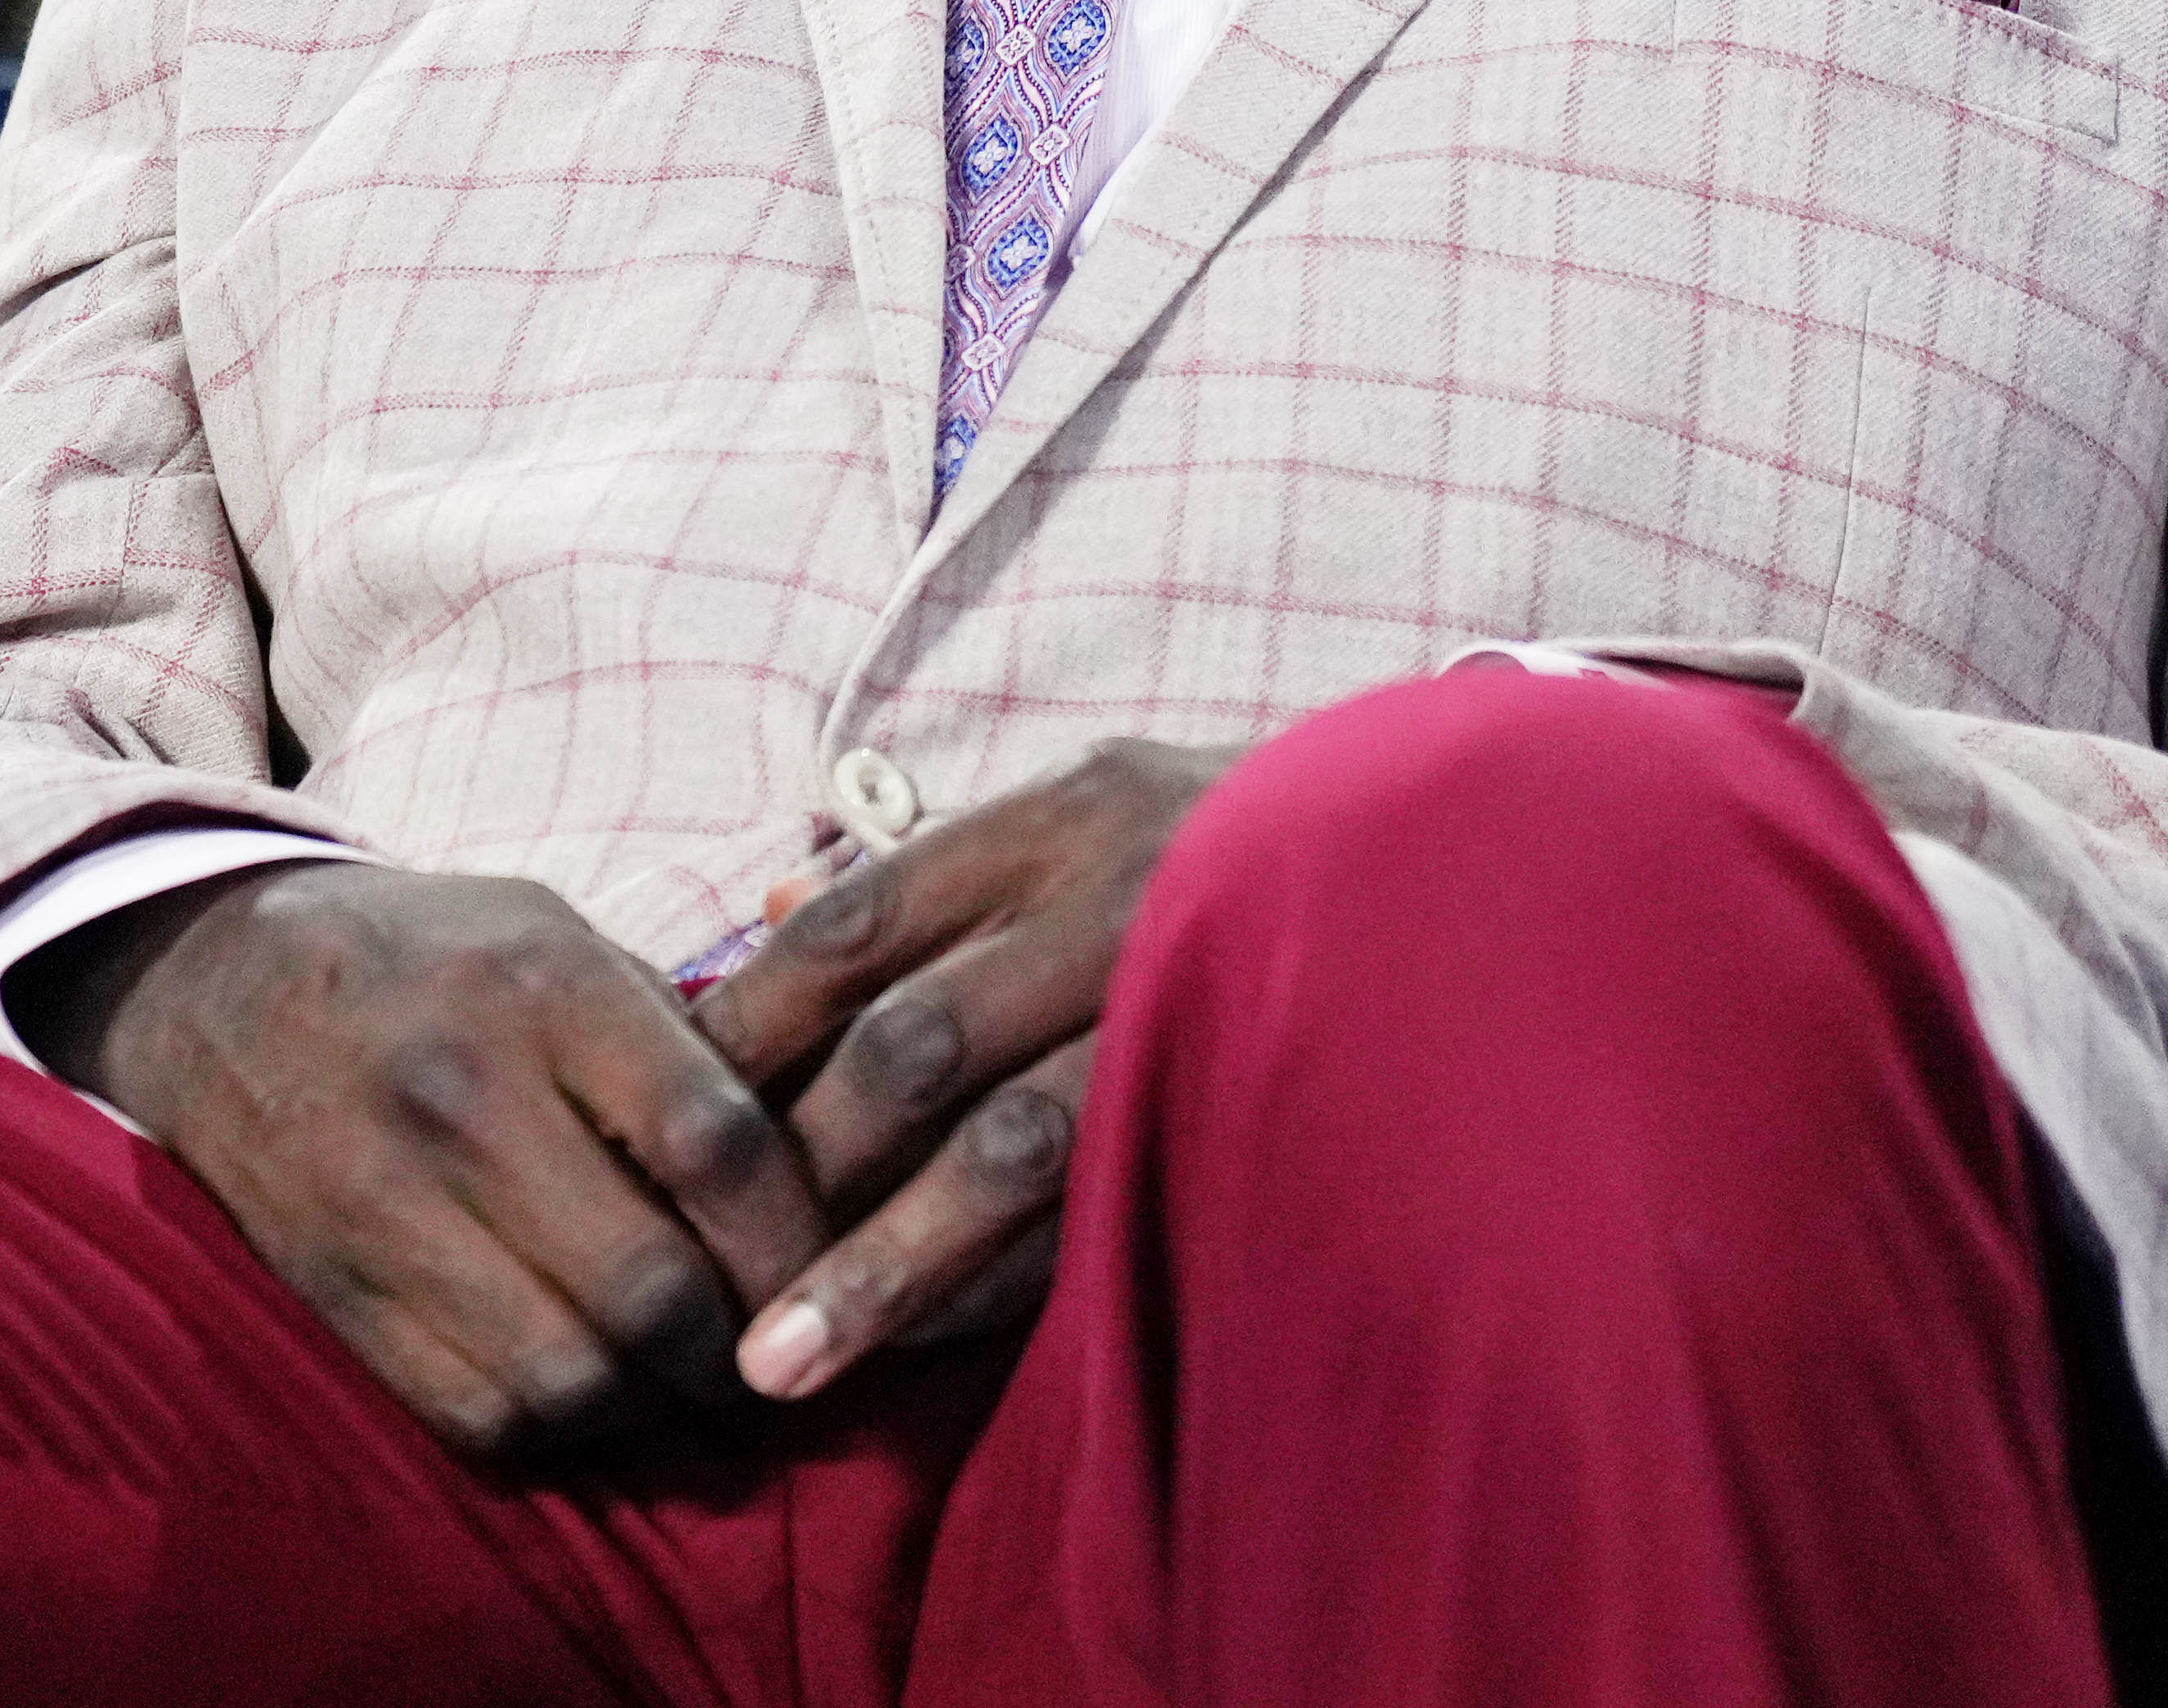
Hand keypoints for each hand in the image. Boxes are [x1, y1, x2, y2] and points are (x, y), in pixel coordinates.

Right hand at [39, 860, 826, 1461]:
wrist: (221, 984)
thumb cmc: (438, 960)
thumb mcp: (562, 938)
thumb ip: (684, 1039)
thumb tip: (824, 1169)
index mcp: (543, 988)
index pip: (713, 1147)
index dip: (797, 1242)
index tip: (832, 1278)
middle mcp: (461, 1094)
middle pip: (650, 1288)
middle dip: (739, 1354)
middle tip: (776, 1360)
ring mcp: (383, 1200)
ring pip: (571, 1377)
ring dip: (657, 1411)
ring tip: (693, 1391)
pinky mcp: (333, 1287)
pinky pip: (478, 1412)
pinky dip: (559, 1432)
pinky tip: (594, 1398)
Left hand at [684, 739, 1240, 1402]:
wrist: (1499, 861)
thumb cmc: (1254, 850)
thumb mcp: (1108, 811)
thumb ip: (948, 877)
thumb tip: (776, 912)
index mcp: (1067, 816)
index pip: (858, 926)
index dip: (750, 1020)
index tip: (668, 1110)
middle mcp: (1124, 904)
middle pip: (911, 1046)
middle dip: (793, 1165)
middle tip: (687, 1260)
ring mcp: (1199, 1015)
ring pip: (1007, 1154)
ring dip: (882, 1265)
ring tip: (781, 1357)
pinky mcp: (1262, 1113)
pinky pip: (1111, 1218)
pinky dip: (1009, 1290)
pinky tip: (928, 1349)